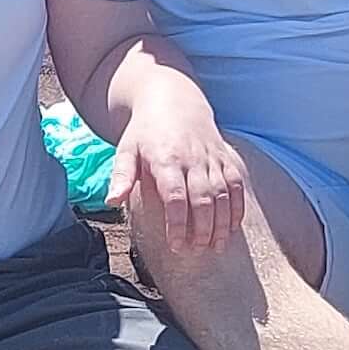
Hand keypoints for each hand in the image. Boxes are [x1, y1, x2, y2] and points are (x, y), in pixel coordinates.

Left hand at [107, 83, 247, 254]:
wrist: (172, 99)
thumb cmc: (144, 132)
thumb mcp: (126, 150)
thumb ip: (121, 176)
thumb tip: (111, 201)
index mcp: (166, 159)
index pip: (175, 197)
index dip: (178, 224)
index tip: (176, 246)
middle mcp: (193, 158)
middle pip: (203, 198)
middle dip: (202, 228)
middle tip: (196, 250)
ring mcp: (212, 157)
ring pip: (223, 194)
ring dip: (222, 222)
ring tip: (217, 246)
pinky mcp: (226, 157)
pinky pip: (237, 184)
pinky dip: (237, 207)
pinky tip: (232, 227)